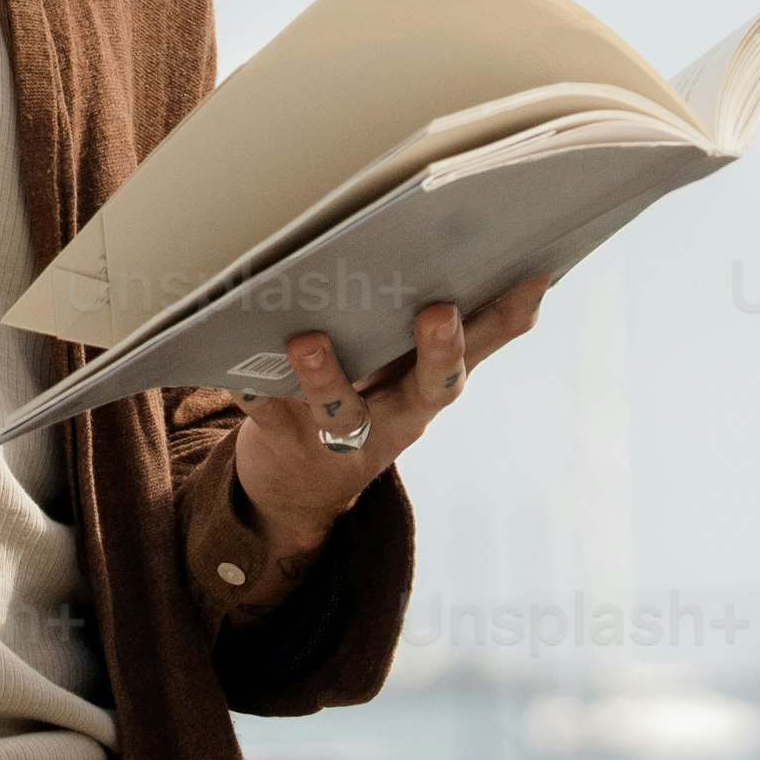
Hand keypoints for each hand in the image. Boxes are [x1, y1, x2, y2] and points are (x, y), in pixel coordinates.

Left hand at [233, 280, 548, 555]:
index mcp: (427, 394)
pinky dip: (246, 381)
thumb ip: (461, 335)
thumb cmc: (366, 405)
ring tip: (309, 340)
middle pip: (426, 390)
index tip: (533, 276)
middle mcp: (393, 419)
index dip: (508, 321)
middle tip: (439, 311)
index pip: (483, 353)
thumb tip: (525, 271)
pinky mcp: (279, 435)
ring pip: (337, 410)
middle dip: (436, 353)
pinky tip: (227, 342)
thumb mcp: (415, 382)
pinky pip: (261, 406)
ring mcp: (336, 434)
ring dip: (325, 376)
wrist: (297, 488)